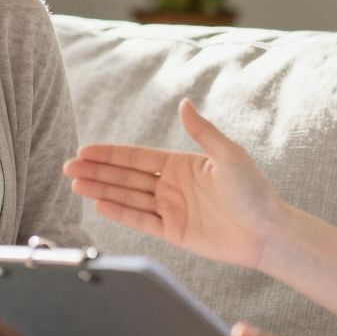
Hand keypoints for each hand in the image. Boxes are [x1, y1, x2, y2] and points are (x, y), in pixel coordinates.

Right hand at [63, 99, 283, 270]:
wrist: (267, 231)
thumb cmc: (254, 191)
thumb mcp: (228, 155)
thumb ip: (202, 131)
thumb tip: (184, 103)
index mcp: (182, 164)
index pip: (138, 158)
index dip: (111, 154)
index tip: (85, 150)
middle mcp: (172, 186)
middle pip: (126, 177)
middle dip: (97, 171)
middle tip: (68, 168)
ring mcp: (171, 210)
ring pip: (128, 197)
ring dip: (101, 190)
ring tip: (75, 185)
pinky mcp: (174, 232)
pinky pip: (141, 221)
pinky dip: (120, 213)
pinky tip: (99, 204)